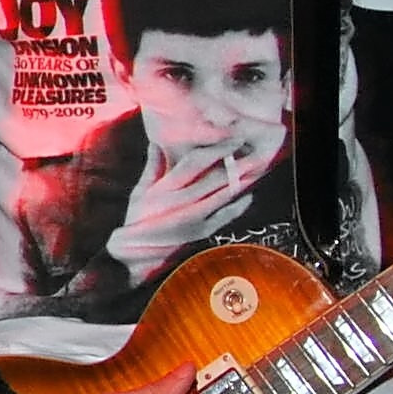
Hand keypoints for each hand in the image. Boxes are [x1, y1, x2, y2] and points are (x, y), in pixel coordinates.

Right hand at [104, 136, 265, 282]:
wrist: (137, 254)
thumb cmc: (137, 220)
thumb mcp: (140, 191)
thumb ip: (153, 166)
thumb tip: (157, 142)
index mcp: (165, 188)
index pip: (195, 162)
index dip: (216, 149)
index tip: (232, 139)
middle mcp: (182, 201)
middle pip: (215, 176)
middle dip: (236, 162)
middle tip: (253, 151)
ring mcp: (195, 217)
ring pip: (224, 194)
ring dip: (241, 180)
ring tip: (255, 168)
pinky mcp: (203, 231)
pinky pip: (226, 215)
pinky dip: (239, 205)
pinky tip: (248, 195)